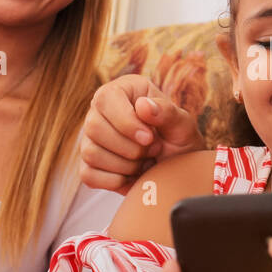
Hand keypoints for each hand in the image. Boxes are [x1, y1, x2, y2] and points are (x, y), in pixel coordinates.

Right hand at [79, 75, 203, 193]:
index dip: (126, 121)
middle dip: (129, 147)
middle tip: (153, 150)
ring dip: (125, 165)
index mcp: (122, 90)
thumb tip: (143, 105)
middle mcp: (100, 111)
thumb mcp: (182, 124)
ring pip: (90, 153)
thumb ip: (167, 112)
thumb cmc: (179, 139)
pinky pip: (89, 175)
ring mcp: (91, 139)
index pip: (106, 99)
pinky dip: (114, 180)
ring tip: (145, 161)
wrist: (178, 167)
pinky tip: (133, 175)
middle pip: (94, 127)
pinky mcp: (89, 165)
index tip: (149, 138)